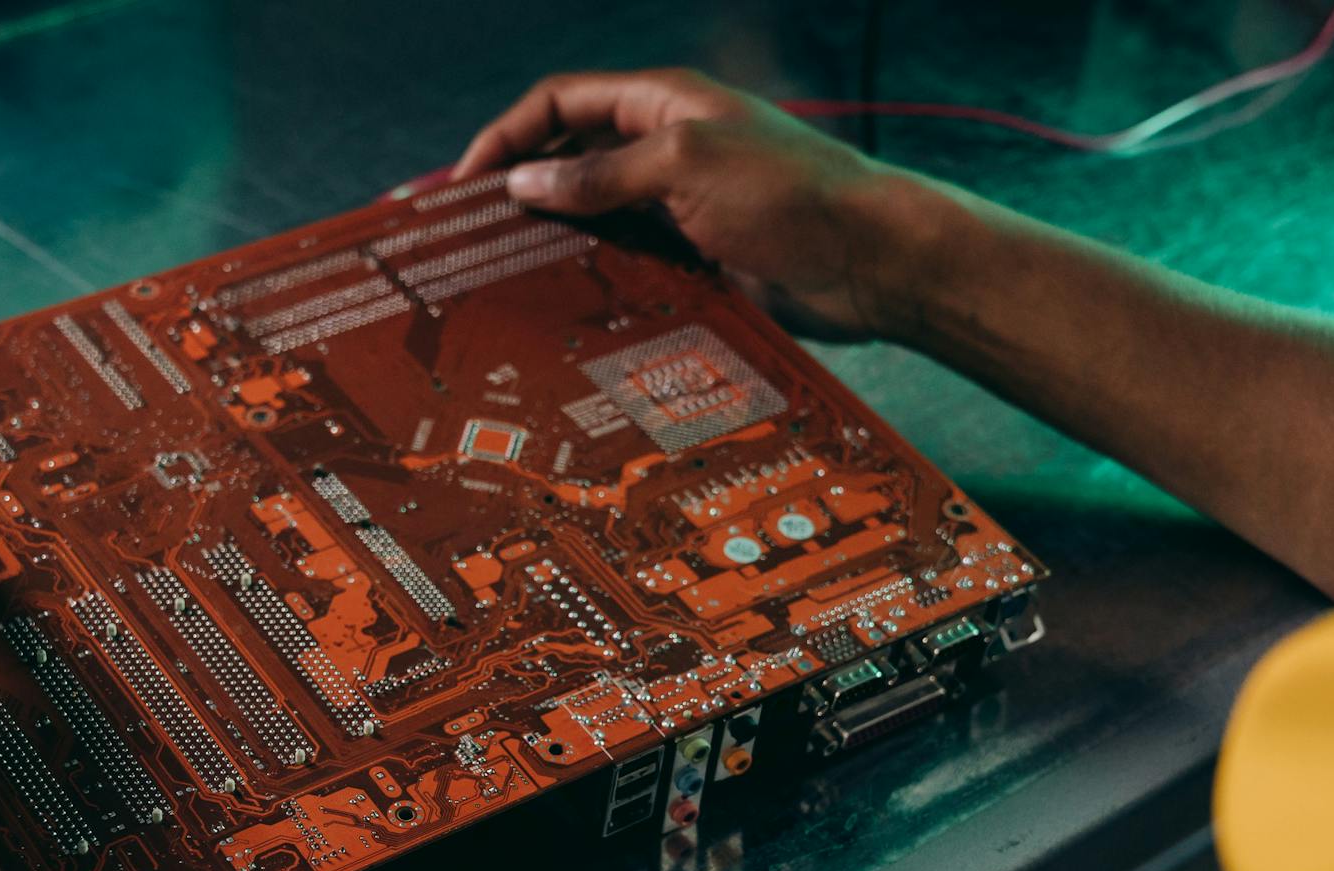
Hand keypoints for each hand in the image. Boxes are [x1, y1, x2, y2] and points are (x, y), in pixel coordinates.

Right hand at [455, 68, 948, 340]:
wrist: (870, 262)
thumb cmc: (791, 195)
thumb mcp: (685, 167)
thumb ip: (601, 174)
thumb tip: (524, 183)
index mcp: (662, 103)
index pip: (561, 103)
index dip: (507, 136)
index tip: (463, 184)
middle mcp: (666, 148)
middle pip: (569, 160)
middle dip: (516, 189)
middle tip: (464, 236)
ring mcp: (679, 206)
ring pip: (593, 217)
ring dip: (550, 240)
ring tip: (498, 276)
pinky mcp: (695, 258)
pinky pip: (626, 263)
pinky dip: (591, 277)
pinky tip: (560, 304)